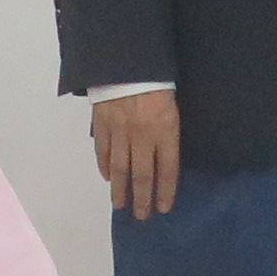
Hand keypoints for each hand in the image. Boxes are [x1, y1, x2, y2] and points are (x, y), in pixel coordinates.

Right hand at [92, 90, 181, 219]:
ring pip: (119, 168)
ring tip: (120, 205)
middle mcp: (142, 135)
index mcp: (165, 130)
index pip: (167, 169)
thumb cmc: (158, 79)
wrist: (127, 58)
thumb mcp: (174, 105)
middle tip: (141, 217)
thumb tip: (165, 156)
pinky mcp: (102, 124)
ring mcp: (120, 131)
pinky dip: (104, 166)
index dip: (165, 191)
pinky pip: (103, 150)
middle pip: (142, 174)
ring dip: (120, 189)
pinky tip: (106, 177)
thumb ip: (169, 131)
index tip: (163, 208)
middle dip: (142, 198)